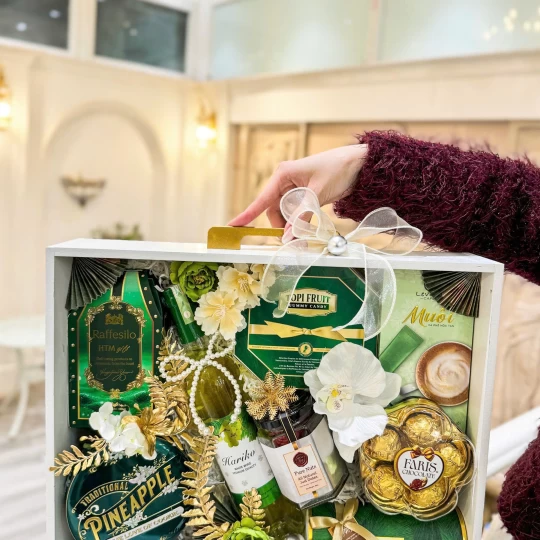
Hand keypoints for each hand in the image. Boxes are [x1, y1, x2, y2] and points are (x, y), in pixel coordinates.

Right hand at [228, 144, 367, 237]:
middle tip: (296, 234)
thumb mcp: (318, 193)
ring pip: (284, 213)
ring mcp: (293, 187)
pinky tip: (307, 223)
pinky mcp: (302, 194)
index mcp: (283, 174)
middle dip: (282, 224)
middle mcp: (284, 180)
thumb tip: (288, 236)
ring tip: (308, 224)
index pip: (261, 199)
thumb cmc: (338, 169)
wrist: (359, 163)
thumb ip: (302, 215)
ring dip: (292, 223)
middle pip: (273, 210)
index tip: (233, 225)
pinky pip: (294, 212)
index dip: (247, 215)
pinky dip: (299, 220)